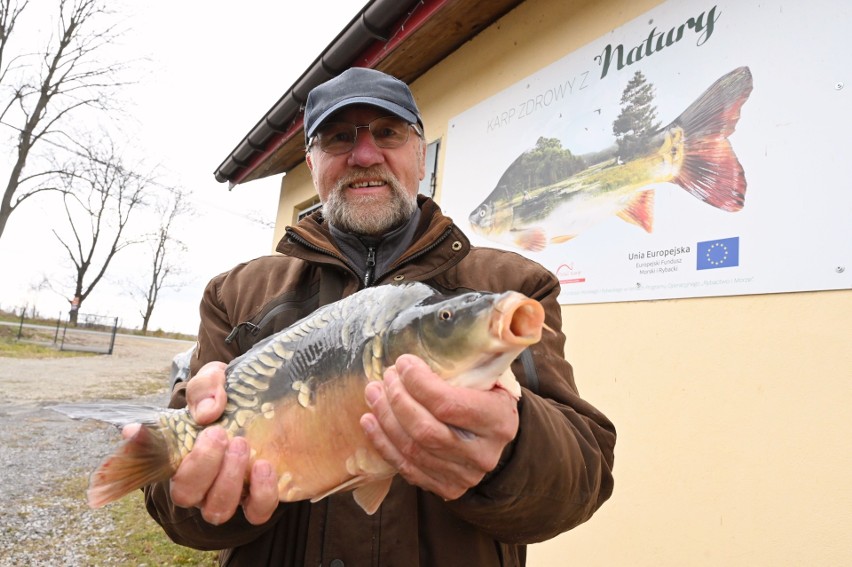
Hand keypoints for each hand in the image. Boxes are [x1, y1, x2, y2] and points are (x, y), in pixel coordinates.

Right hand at [123, 361, 278, 524]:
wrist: (266, 407)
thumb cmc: (230, 399)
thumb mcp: (217, 381)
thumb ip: (207, 388)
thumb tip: (206, 412)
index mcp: (179, 457)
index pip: (152, 464)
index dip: (140, 452)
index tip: (137, 430)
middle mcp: (199, 484)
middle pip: (186, 494)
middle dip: (201, 464)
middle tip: (218, 433)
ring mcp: (228, 496)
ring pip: (217, 509)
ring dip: (228, 479)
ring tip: (241, 445)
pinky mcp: (259, 502)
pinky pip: (257, 512)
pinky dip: (261, 493)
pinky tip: (264, 466)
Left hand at [360, 354, 519, 500]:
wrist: (495, 439)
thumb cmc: (486, 398)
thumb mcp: (489, 379)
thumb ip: (467, 364)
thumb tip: (426, 337)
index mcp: (498, 420)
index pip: (449, 404)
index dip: (418, 383)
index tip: (403, 363)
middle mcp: (484, 453)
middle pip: (426, 430)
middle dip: (397, 400)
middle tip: (385, 378)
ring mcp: (465, 475)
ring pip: (413, 450)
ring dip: (385, 419)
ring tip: (373, 393)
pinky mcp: (447, 488)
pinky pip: (407, 468)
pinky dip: (383, 443)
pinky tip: (370, 421)